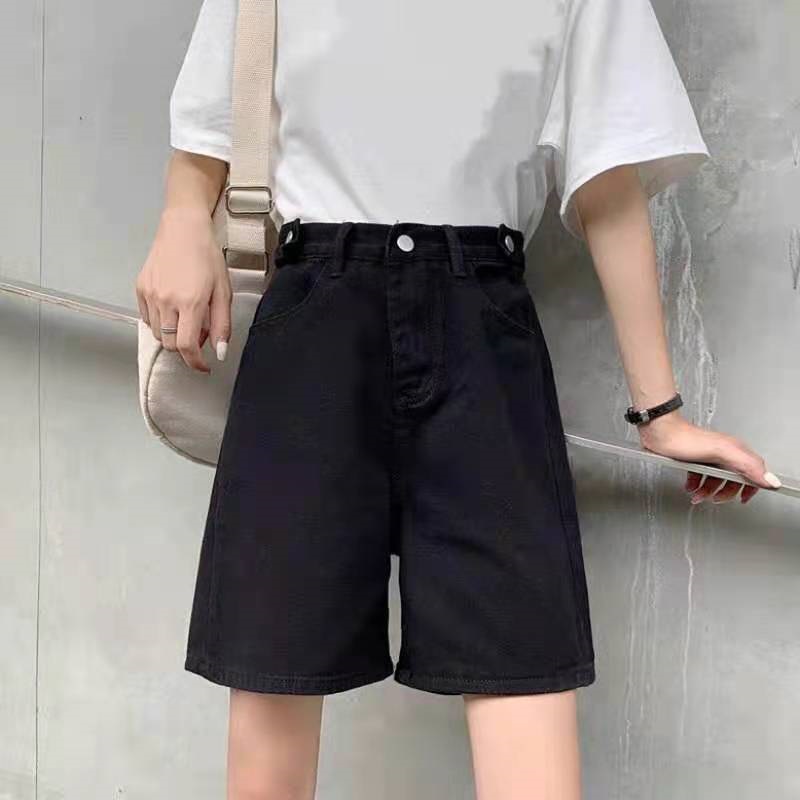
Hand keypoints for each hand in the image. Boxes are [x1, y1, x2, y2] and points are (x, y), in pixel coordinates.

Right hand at [135, 206, 230, 372]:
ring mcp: (150, 295)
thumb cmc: (207, 256)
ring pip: (158, 334)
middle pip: (171, 344)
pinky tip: (173, 307)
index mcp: (190, 302)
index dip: (195, 363)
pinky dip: (160, 322)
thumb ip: (222, 325)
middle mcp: (166, 301)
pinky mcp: (140, 288)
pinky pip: (148, 319)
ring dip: (173, 335)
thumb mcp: (223, 292)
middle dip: (186, 347)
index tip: (203, 366)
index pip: (187, 347)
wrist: (184, 229)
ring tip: (188, 316)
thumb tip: (219, 352)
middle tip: (201, 332)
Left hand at [637, 412, 781, 504]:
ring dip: (707, 491)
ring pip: (715, 479)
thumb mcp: (721, 453)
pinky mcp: (695, 459)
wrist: (660, 432)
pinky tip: (690, 487)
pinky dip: (696, 484)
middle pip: (734, 479)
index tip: (744, 498)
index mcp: (736, 450)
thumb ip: (747, 466)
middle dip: (724, 492)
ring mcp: (710, 456)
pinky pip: (701, 476)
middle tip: (714, 499)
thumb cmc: (685, 438)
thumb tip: (770, 480)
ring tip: (697, 495)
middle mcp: (725, 453)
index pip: (754, 472)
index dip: (752, 487)